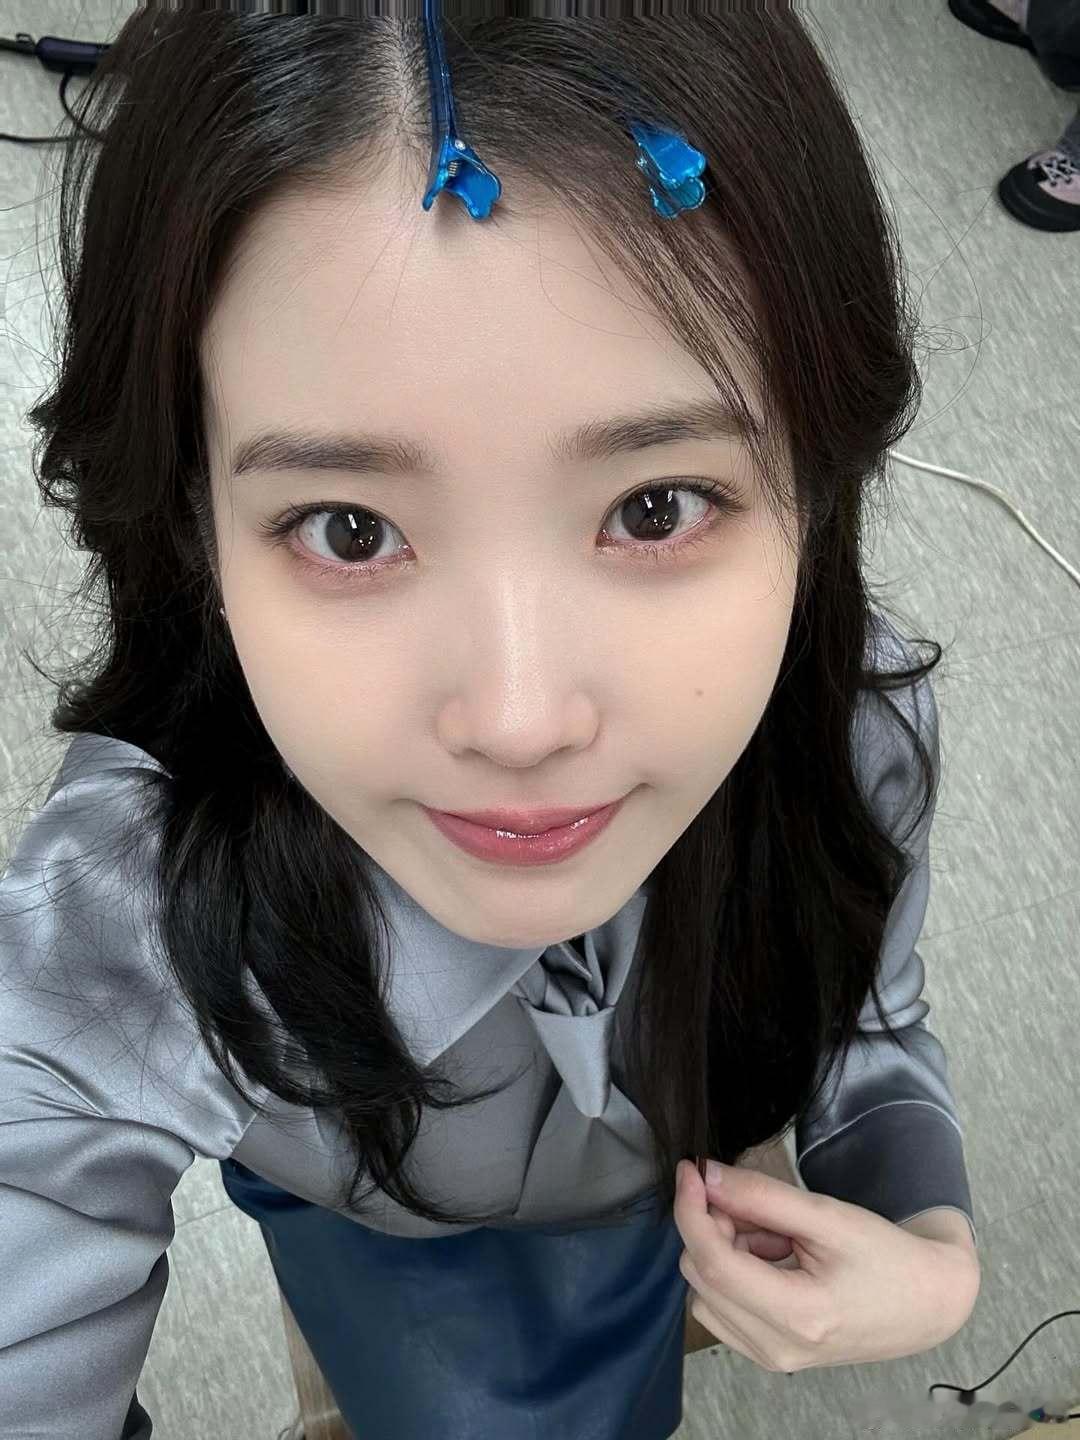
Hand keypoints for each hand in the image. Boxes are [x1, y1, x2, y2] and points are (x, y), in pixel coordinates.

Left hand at [674, 1159, 979, 1372]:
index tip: (692, 1169)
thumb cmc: (886, 1256)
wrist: (926, 1302)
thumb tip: (706, 1176)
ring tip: (773, 1233)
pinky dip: (732, 1273)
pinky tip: (772, 1255)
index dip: (691, 1209)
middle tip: (750, 1200)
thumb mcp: (827, 1215)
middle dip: (713, 1226)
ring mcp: (772, 1359)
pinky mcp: (771, 1355)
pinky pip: (722, 1310)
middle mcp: (777, 1349)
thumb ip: (762, 1196)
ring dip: (722, 1251)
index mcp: (798, 1316)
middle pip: (702, 1275)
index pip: (713, 1261)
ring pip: (705, 1293)